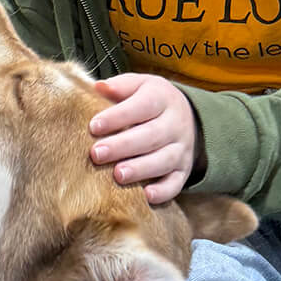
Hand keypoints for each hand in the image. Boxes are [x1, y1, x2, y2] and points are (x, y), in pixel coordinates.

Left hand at [89, 73, 201, 203]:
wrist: (186, 116)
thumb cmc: (150, 100)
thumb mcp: (138, 85)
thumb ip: (119, 87)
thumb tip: (97, 87)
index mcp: (161, 98)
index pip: (142, 106)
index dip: (118, 116)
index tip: (94, 126)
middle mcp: (175, 124)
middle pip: (151, 135)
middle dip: (123, 146)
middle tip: (96, 154)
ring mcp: (181, 148)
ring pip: (164, 160)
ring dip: (141, 169)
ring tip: (118, 175)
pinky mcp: (184, 170)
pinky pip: (177, 183)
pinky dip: (163, 191)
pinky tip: (146, 196)